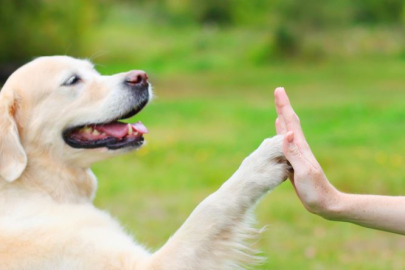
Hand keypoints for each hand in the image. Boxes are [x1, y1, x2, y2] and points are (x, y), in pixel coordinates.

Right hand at [274, 87, 340, 217]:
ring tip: (279, 108)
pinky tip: (281, 132)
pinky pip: (286, 144)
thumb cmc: (315, 190)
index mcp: (301, 147)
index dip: (284, 106)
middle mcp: (299, 147)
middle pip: (290, 122)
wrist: (325, 203)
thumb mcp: (304, 172)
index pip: (291, 122)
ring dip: (283, 118)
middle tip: (278, 92)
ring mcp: (297, 154)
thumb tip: (287, 133)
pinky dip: (282, 134)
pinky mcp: (294, 162)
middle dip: (283, 107)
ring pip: (287, 131)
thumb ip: (294, 153)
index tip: (279, 91)